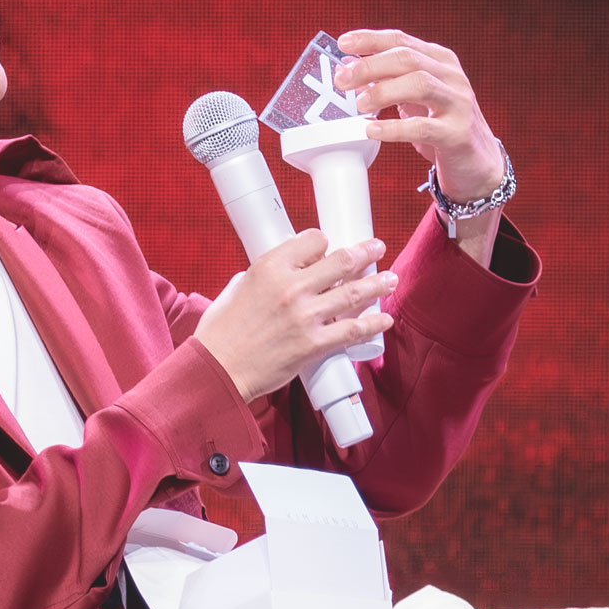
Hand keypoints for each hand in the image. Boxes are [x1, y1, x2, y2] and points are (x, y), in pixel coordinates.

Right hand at [195, 231, 388, 402]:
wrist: (218, 368)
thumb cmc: (222, 331)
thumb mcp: (238, 286)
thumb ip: (264, 276)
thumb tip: (281, 274)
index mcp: (270, 266)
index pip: (312, 240)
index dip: (324, 243)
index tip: (330, 248)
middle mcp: (291, 287)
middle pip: (341, 262)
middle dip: (364, 252)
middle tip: (377, 248)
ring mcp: (306, 316)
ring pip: (353, 293)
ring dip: (377, 284)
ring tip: (390, 278)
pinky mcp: (314, 344)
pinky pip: (352, 330)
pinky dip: (373, 324)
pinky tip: (384, 319)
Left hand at [333, 28, 505, 202]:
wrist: (477, 162)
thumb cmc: (441, 125)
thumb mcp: (414, 97)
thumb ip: (387, 81)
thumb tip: (348, 70)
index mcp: (440, 61)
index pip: (402, 40)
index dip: (371, 39)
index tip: (343, 43)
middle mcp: (451, 76)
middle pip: (407, 58)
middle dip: (370, 66)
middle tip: (343, 80)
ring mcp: (458, 103)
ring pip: (419, 84)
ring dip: (383, 91)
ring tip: (360, 104)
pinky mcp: (458, 133)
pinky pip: (423, 127)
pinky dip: (394, 128)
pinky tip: (373, 130)